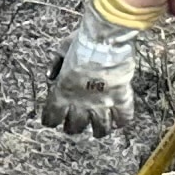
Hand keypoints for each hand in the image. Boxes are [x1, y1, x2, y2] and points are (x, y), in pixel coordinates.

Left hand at [40, 0, 143, 134]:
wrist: (105, 41)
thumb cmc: (83, 42)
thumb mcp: (62, 49)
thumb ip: (56, 64)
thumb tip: (50, 76)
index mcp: (62, 91)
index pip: (52, 115)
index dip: (51, 120)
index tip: (52, 121)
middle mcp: (81, 102)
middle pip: (76, 125)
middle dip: (73, 128)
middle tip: (74, 127)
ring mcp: (102, 102)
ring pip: (100, 126)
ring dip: (99, 131)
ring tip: (99, 133)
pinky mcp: (121, 97)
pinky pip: (124, 116)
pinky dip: (123, 121)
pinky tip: (121, 123)